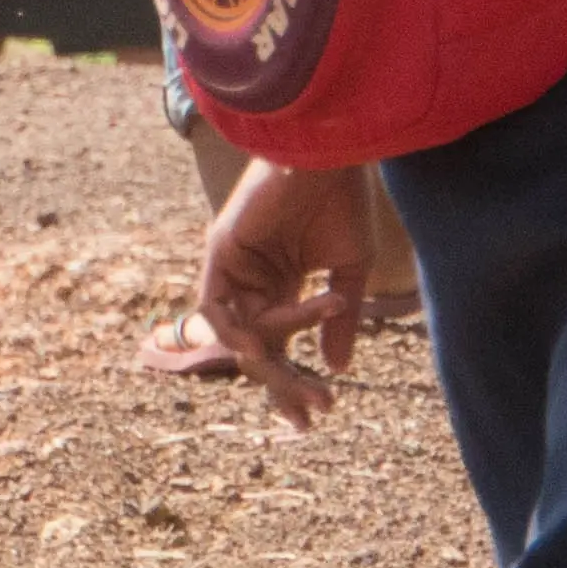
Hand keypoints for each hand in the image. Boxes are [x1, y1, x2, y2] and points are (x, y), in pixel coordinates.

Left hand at [191, 158, 379, 426]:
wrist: (332, 154)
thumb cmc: (345, 200)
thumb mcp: (350, 271)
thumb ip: (340, 320)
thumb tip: (338, 368)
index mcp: (281, 284)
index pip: (279, 344)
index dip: (293, 380)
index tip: (319, 413)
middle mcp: (253, 281)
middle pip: (258, 349)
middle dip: (284, 385)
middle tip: (313, 414)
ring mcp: (234, 268)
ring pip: (240, 335)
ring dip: (272, 365)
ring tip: (309, 384)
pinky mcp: (219, 252)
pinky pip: (216, 307)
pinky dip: (237, 330)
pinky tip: (265, 346)